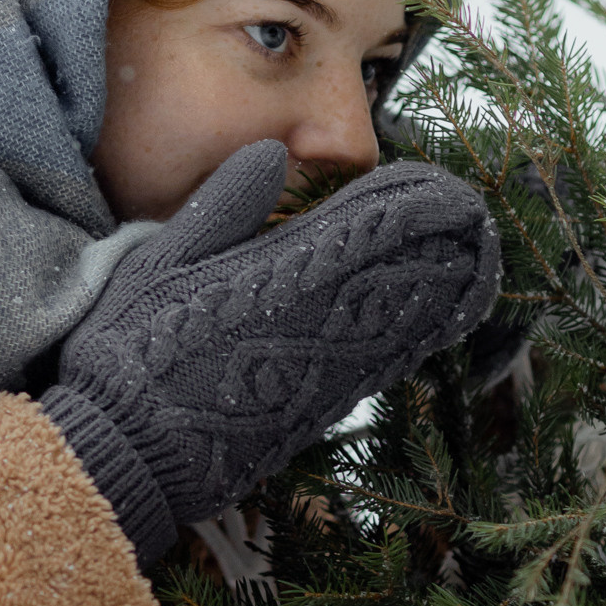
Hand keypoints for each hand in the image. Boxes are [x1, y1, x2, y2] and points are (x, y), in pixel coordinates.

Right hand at [41, 138, 498, 564]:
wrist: (131, 451)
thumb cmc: (134, 349)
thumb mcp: (161, 260)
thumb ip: (223, 205)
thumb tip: (274, 153)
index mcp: (287, 275)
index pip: (378, 226)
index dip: (419, 202)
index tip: (445, 185)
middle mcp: (325, 324)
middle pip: (411, 272)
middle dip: (448, 241)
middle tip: (473, 216)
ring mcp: (332, 371)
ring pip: (412, 320)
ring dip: (446, 285)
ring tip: (473, 256)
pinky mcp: (325, 408)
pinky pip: (391, 360)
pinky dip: (422, 331)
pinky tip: (435, 318)